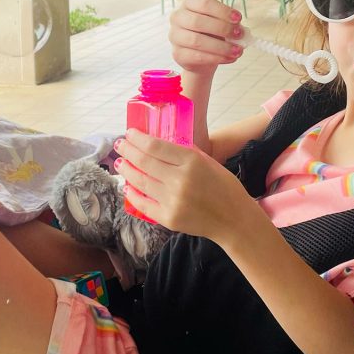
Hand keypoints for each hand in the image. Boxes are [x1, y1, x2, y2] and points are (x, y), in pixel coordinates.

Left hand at [113, 129, 258, 241]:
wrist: (234, 220)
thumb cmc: (224, 188)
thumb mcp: (208, 162)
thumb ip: (185, 153)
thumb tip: (159, 144)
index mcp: (191, 162)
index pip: (155, 146)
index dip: (138, 138)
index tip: (129, 133)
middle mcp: (179, 180)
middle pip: (143, 161)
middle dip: (127, 150)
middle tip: (119, 145)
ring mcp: (172, 200)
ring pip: (139, 182)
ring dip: (126, 170)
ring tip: (120, 163)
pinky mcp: (168, 218)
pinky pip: (143, 204)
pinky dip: (132, 195)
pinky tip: (127, 187)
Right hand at [169, 0, 245, 73]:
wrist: (201, 55)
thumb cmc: (211, 33)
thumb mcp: (221, 23)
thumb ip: (229, 23)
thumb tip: (240, 30)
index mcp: (189, 4)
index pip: (204, 3)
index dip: (222, 11)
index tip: (238, 19)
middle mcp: (178, 18)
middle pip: (198, 21)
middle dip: (222, 28)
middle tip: (238, 35)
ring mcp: (174, 36)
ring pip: (197, 41)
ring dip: (221, 47)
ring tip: (237, 51)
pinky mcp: (177, 54)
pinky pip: (197, 57)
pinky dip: (216, 58)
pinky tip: (229, 58)